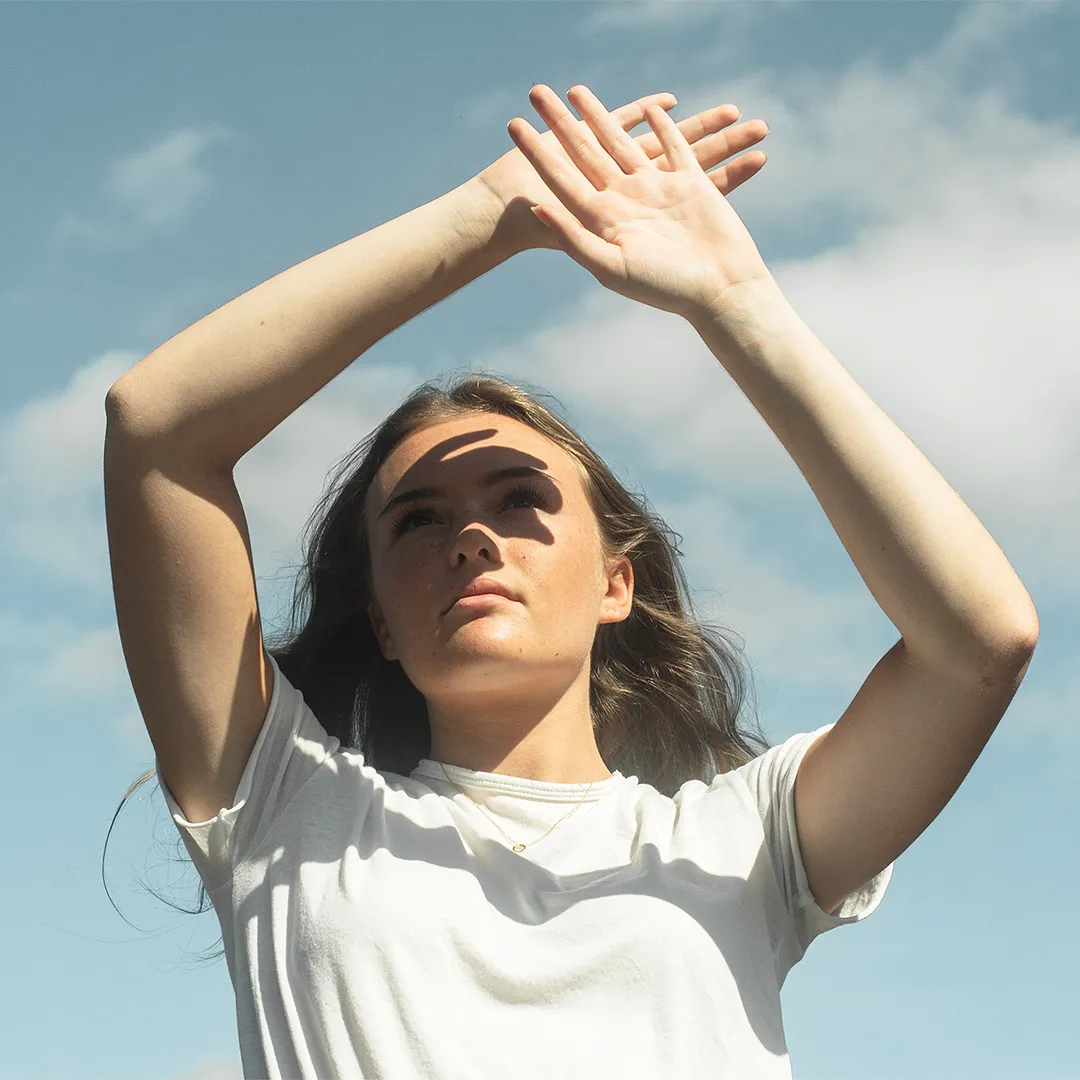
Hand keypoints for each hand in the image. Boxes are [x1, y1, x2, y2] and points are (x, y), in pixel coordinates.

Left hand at [506, 83, 774, 319]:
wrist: (718, 290)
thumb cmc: (664, 287)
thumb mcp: (610, 265)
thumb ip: (574, 237)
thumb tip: (537, 208)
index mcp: (602, 220)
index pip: (561, 178)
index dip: (537, 152)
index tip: (513, 125)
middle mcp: (625, 201)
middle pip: (585, 152)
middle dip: (561, 123)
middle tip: (536, 92)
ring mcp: (656, 190)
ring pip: (622, 142)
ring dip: (600, 116)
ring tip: (576, 90)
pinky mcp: (690, 184)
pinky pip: (674, 147)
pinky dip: (664, 128)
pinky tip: (652, 107)